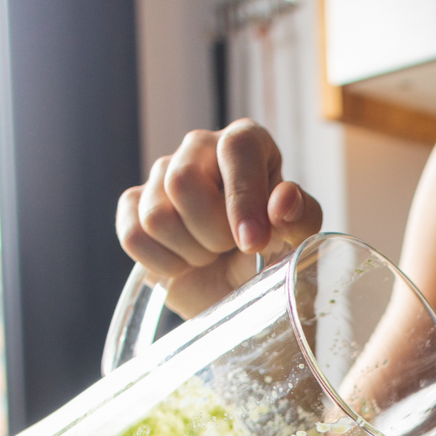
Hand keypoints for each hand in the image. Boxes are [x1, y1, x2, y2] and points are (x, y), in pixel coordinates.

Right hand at [116, 120, 322, 317]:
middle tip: (232, 246)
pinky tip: (185, 262)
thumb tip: (283, 200)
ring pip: (157, 216)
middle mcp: (201, 148)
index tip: (252, 242)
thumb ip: (301, 218)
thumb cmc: (270, 257)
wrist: (236, 292)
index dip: (242, 197)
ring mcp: (162, 174)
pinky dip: (165, 264)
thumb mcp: (297, 241)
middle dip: (212, 233)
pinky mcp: (134, 205)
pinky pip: (134, 236)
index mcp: (247, 144)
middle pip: (183, 182)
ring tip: (211, 253)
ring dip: (191, 252)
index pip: (237, 147)